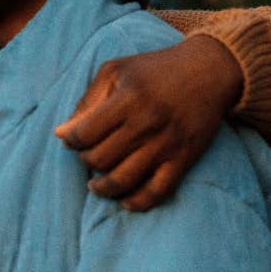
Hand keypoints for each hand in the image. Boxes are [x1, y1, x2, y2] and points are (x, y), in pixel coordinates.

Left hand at [54, 34, 242, 211]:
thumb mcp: (116, 72)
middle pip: (100, 159)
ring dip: (103, 188)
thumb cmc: (155, 69)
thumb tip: (61, 134)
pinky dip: (137, 202)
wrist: (209, 71)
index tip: (72, 141)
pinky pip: (157, 191)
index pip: (84, 134)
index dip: (71, 142)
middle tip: (88, 156)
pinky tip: (125, 200)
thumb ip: (87, 101)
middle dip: (86, 162)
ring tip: (96, 185)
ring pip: (123, 180)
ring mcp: (166, 144)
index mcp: (126, 99)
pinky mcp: (184, 159)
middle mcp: (146, 123)